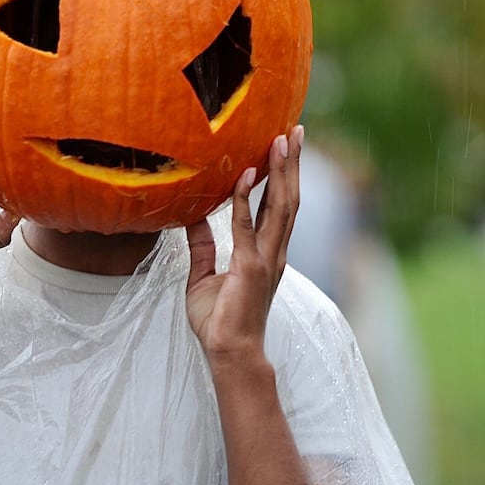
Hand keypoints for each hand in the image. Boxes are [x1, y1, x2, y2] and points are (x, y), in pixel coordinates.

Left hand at [185, 125, 302, 361]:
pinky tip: (246, 174)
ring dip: (282, 171)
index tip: (284, 146)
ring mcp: (266, 260)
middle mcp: (274, 253)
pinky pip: (247, 227)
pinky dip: (246, 200)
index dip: (282, 176)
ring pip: (280, 206)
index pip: (279, 206)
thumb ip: (202, 246)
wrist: (229, 354)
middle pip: (288, 198)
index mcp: (267, 254)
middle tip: (294, 130)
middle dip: (292, 164)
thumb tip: (191, 217)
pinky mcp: (250, 269)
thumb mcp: (203, 276)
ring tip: (282, 140)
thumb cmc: (219, 322)